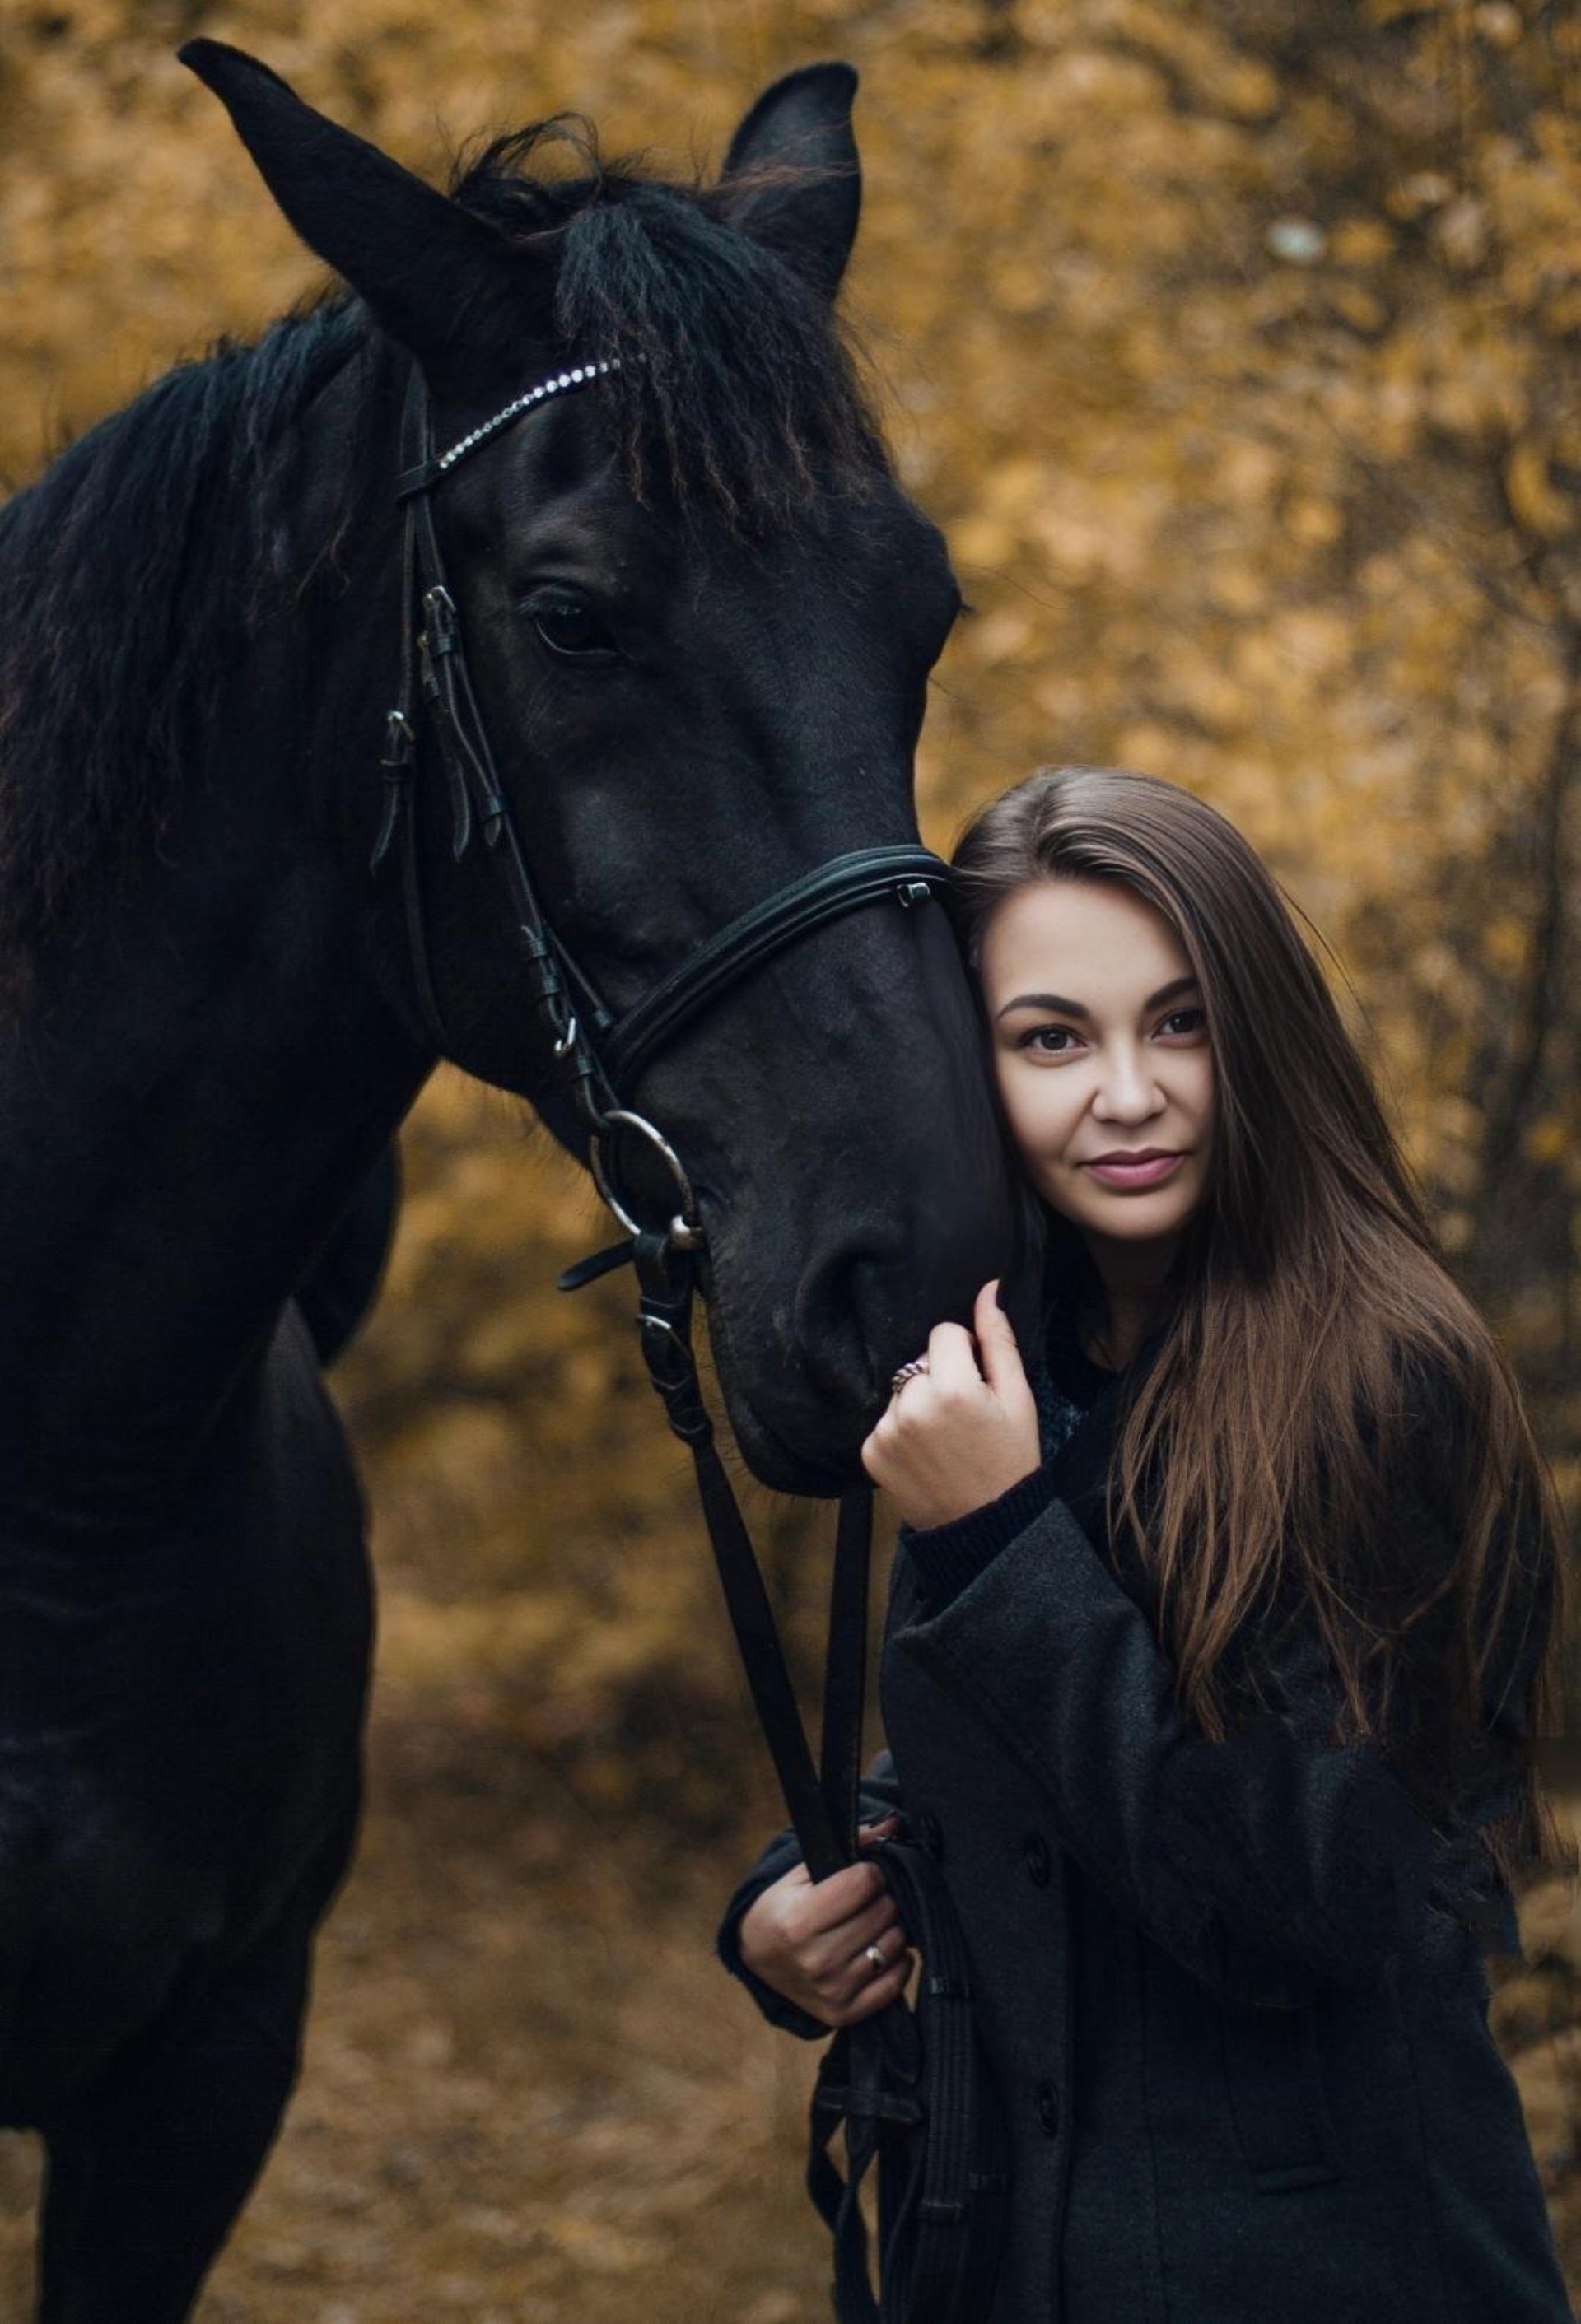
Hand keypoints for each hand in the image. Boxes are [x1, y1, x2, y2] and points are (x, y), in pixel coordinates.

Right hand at [738, 1818, 913, 2028]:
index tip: (863, 1873)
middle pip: (882, 1912)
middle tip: (867, 1899)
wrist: (758, 1960)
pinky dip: (897, 1962)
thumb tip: (893, 1824)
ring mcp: (831, 1990)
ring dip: (890, 1928)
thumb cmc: (783, 1909)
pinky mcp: (844, 2013)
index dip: (870, 1871)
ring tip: (871, 1922)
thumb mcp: (801, 1875)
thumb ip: (848, 1847)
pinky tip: (879, 1948)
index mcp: (798, 1922)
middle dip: (882, 1898)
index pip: (864, 1883)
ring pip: (894, 1944)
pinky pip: (895, 1983)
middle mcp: (815, 1960)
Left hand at [861, 1280, 1040, 1529]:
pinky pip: (884, 1420)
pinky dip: (901, 1430)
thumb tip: (988, 1289)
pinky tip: (925, 1454)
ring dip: (918, 1403)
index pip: (943, 1334)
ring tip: (944, 1438)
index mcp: (952, 1388)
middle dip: (939, 1377)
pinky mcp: (870, 1452)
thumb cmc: (1011, 1460)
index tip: (978, 1384)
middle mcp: (911, 1406)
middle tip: (963, 1416)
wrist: (987, 1529)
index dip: (965, 1354)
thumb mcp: (1018, 1399)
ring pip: (900, 1390)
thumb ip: (999, 1341)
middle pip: (919, 1362)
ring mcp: (886, 1431)